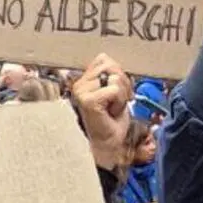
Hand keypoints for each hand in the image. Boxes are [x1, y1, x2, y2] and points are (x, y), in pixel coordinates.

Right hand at [71, 55, 133, 169]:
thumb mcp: (115, 91)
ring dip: (122, 94)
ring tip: (113, 107)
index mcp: (83, 78)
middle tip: (118, 101)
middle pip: (111, 66)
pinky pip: (114, 89)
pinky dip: (119, 101)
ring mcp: (81, 91)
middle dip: (122, 83)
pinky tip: (112, 112)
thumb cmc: (111, 119)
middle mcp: (79, 83)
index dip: (118, 74)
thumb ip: (113, 74)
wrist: (108, 143)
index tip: (118, 92)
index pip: (104, 59)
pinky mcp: (87, 100)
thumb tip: (114, 63)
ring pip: (115, 77)